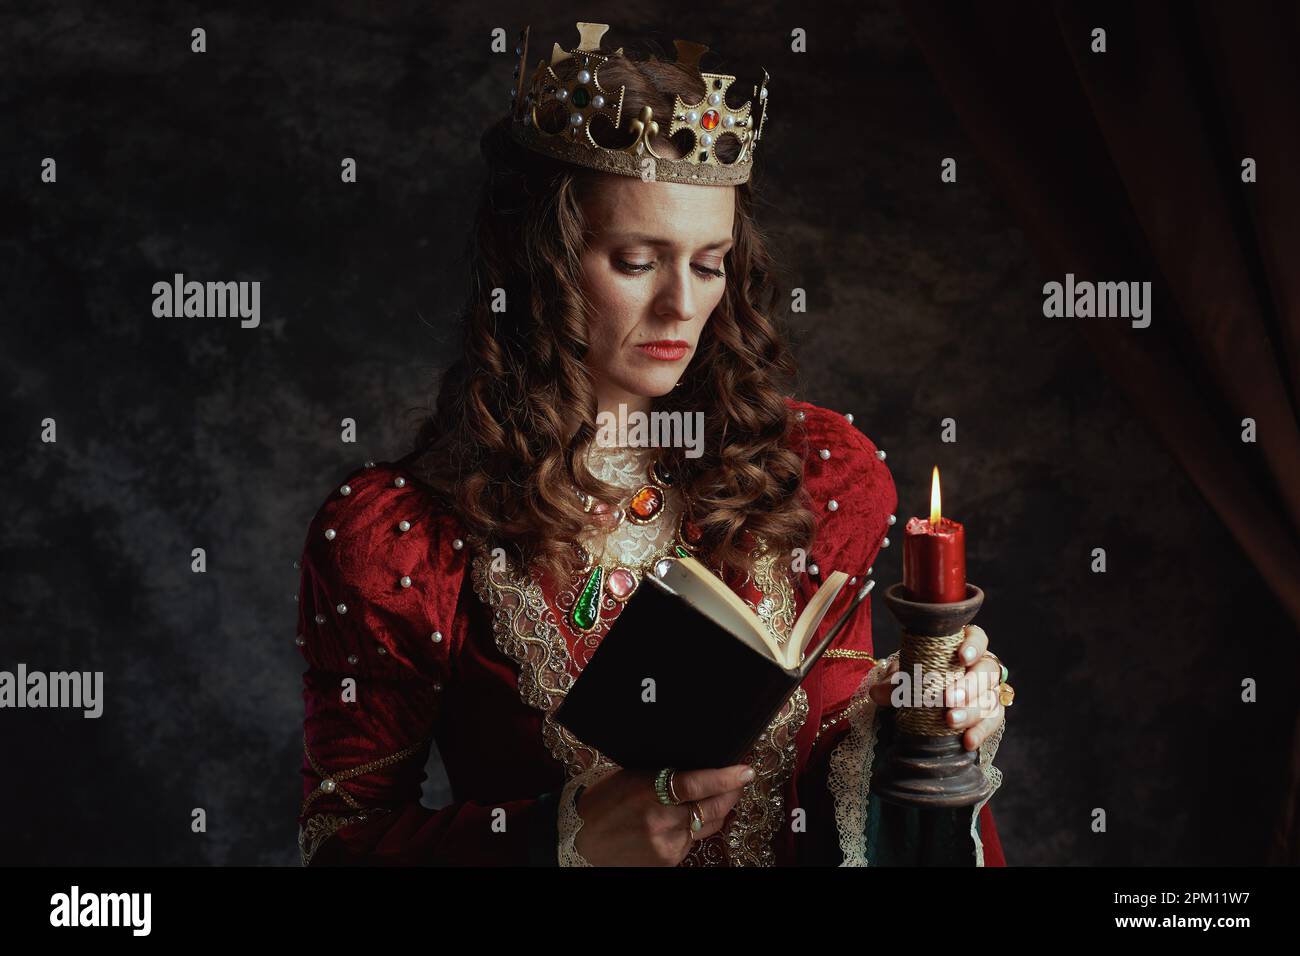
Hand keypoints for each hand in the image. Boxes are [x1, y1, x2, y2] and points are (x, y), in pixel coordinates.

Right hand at [573, 764, 752, 865]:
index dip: (726, 777)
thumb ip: (662, 773)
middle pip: (714, 807)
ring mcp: (667, 846)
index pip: (698, 784)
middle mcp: (662, 821)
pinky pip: (692, 842)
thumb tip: (697, 764)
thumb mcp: (629, 776)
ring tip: (719, 796)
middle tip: (740, 780)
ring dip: (716, 810)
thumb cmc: (601, 803)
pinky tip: (687, 819)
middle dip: (732, 792)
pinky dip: (694, 829)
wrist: (579, 842)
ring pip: (708, 826)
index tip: (745, 769)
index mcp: (649, 792)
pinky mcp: (668, 863)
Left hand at [867, 623, 1005, 752]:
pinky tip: (968, 741)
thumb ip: (893, 683)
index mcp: (961, 647)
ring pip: (990, 698)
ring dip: (972, 711)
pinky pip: (992, 722)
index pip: (977, 638)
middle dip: (970, 685)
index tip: (962, 656)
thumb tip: (877, 692)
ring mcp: (988, 691)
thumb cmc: (915, 680)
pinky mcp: (989, 715)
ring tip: (951, 721)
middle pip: (987, 671)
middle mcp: (980, 667)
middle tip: (949, 698)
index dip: (974, 646)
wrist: (919, 705)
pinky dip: (981, 732)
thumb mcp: (902, 677)